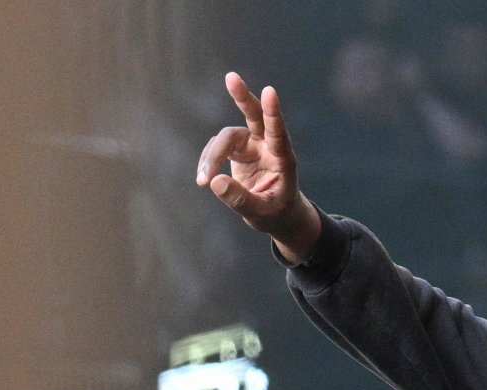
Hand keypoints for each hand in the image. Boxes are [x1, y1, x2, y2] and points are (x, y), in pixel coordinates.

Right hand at [197, 72, 320, 262]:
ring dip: (211, 156)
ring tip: (202, 181)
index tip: (270, 91)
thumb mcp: (261, 212)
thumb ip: (240, 199)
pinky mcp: (238, 150)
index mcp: (283, 159)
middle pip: (255, 116)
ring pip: (226, 137)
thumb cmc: (276, 213)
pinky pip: (217, 148)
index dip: (273, 113)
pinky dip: (207, 161)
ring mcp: (252, 145)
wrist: (276, 215)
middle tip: (231, 77)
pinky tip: (205, 179)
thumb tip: (214, 182)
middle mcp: (268, 146)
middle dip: (242, 97)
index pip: (278, 133)